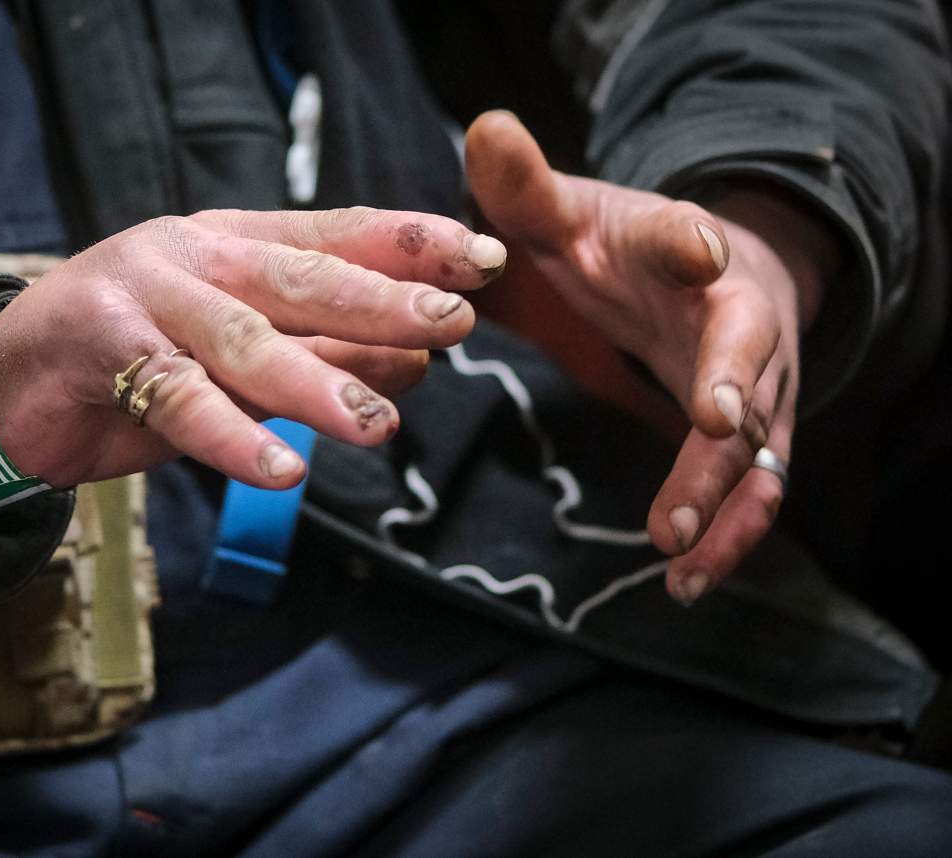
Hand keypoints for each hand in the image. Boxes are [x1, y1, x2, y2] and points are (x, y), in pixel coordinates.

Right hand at [0, 207, 506, 488]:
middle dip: (382, 300)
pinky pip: (180, 403)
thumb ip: (323, 350)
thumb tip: (420, 362)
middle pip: (302, 276)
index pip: (337, 233)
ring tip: (379, 423)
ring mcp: (149, 298)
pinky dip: (233, 438)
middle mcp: (197, 255)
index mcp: (236, 241)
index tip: (484, 258)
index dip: (411, 243)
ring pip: (246, 340)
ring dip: (318, 380)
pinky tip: (283, 470)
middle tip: (454, 320)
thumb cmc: (141, 359)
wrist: (14, 379)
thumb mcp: (243, 353)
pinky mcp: (106, 353)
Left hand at [466, 111, 832, 602]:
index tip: (695, 253)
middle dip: (725, 411)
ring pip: (762, 448)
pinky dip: (727, 534)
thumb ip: (525, 187)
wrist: (703, 270)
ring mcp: (754, 385)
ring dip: (727, 501)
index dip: (694, 245)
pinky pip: (752, 492)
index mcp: (687, 252)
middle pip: (747, 364)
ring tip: (679, 552)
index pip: (696, 240)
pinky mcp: (749, 437)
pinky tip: (684, 578)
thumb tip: (482, 127)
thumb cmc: (628, 246)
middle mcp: (738, 320)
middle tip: (696, 451)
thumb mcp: (573, 214)